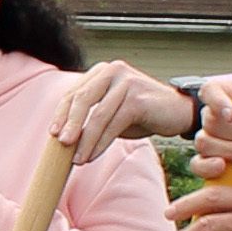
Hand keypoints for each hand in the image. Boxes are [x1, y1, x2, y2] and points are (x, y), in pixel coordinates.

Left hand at [50, 61, 197, 163]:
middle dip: (69, 124)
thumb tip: (63, 138)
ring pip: (98, 115)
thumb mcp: (111, 111)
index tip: (52, 133)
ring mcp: (126, 82)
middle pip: (82, 99)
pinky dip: (101, 142)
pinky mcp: (138, 98)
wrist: (179, 112)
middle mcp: (112, 71)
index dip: (61, 114)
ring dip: (85, 140)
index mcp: (102, 71)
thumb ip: (90, 116)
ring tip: (77, 159)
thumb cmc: (142, 113)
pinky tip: (93, 155)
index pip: (74, 92)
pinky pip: (113, 123)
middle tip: (60, 144)